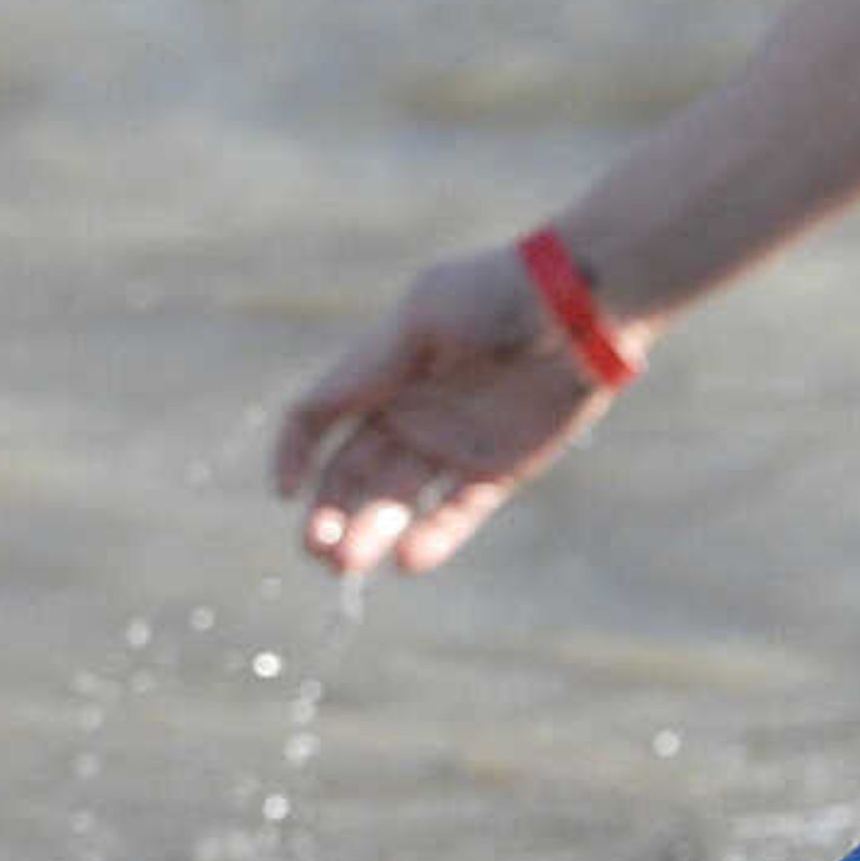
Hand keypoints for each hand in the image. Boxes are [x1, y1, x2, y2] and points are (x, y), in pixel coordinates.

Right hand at [270, 243, 637, 576]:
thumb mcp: (423, 316)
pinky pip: (456, 511)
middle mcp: (405, 412)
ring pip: (396, 500)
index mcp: (377, 371)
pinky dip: (433, 537)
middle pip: (351, 473)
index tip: (284, 492)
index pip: (317, 418)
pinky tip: (409, 561)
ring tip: (348, 564)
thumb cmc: (495, 295)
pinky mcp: (495, 469)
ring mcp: (449, 444)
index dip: (293, 454)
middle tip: (317, 550)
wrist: (575, 309)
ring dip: (370, 532)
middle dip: (328, 512)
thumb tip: (319, 409)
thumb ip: (371, 366)